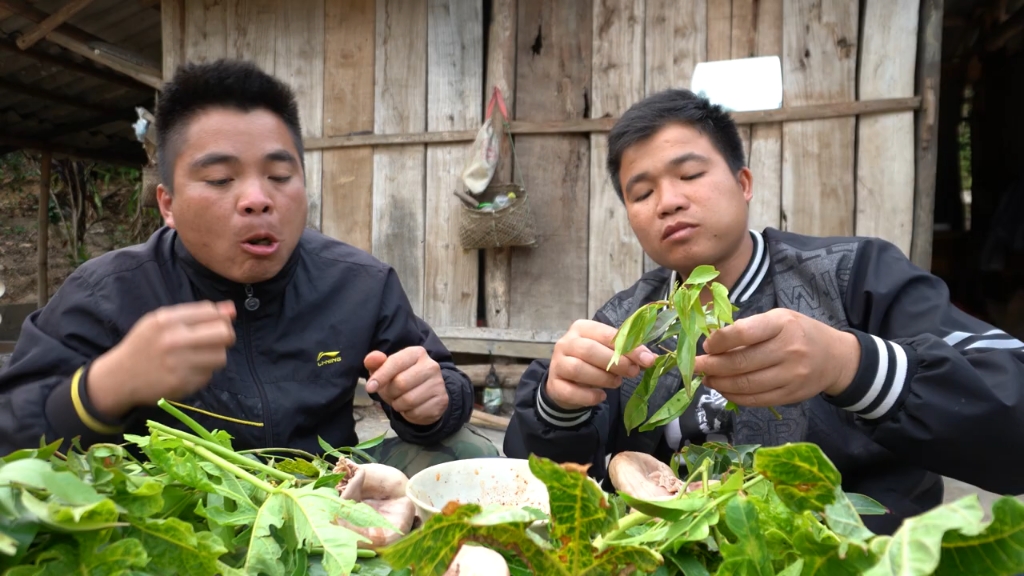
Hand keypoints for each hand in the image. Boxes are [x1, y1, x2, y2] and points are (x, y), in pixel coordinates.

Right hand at [89, 301, 236, 418]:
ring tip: (199, 357)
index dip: (220, 319)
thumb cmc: (145, 344)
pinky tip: (188, 371)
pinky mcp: (182, 383)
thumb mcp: (163, 321)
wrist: (119, 377)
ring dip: (215, 356)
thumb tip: (232, 309)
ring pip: (221, 356)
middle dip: (225, 336)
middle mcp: (173, 340)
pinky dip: (204, 372)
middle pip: (225, 333)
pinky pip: (209, 374)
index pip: (212, 313)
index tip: (213, 325)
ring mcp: (178, 363)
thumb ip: (198, 313)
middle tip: (215, 341)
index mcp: (167, 319)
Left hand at [364, 347, 447, 425]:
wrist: (425, 397)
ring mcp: (438, 383)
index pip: (395, 362)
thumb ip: (376, 363)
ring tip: (402, 400)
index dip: (380, 376)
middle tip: (392, 394)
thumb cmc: (401, 380)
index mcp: (416, 353)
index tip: (370, 387)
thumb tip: (371, 359)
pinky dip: (409, 414)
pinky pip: (417, 412)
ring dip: (399, 404)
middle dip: (390, 393)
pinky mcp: (442, 401)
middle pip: (400, 383)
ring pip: (408, 400)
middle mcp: (431, 365)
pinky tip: (413, 407)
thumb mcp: (386, 370)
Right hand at [545, 320, 657, 409]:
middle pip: (589, 350)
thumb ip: (627, 353)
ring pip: (578, 369)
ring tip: (616, 382)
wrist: (567, 383)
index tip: (647, 359)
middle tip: (633, 372)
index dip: (629, 347)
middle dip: (616, 363)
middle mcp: (566, 343)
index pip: (606, 334)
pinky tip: (600, 396)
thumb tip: (650, 358)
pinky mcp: (554, 385)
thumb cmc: (592, 362)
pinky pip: (571, 391)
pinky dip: (589, 396)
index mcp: (582, 328)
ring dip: (602, 378)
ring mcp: (557, 364)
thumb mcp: (609, 353)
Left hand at [693, 308, 859, 406]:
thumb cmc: (799, 332)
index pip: (744, 332)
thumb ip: (749, 329)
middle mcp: (788, 350)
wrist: (835, 358)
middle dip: (711, 366)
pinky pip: (755, 400)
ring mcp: (791, 376)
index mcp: (782, 324)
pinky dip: (734, 396)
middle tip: (695, 366)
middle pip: (740, 363)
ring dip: (719, 383)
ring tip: (707, 378)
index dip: (719, 341)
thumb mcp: (778, 319)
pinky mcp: (790, 396)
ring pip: (745, 385)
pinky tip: (723, 389)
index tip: (707, 345)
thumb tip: (712, 344)